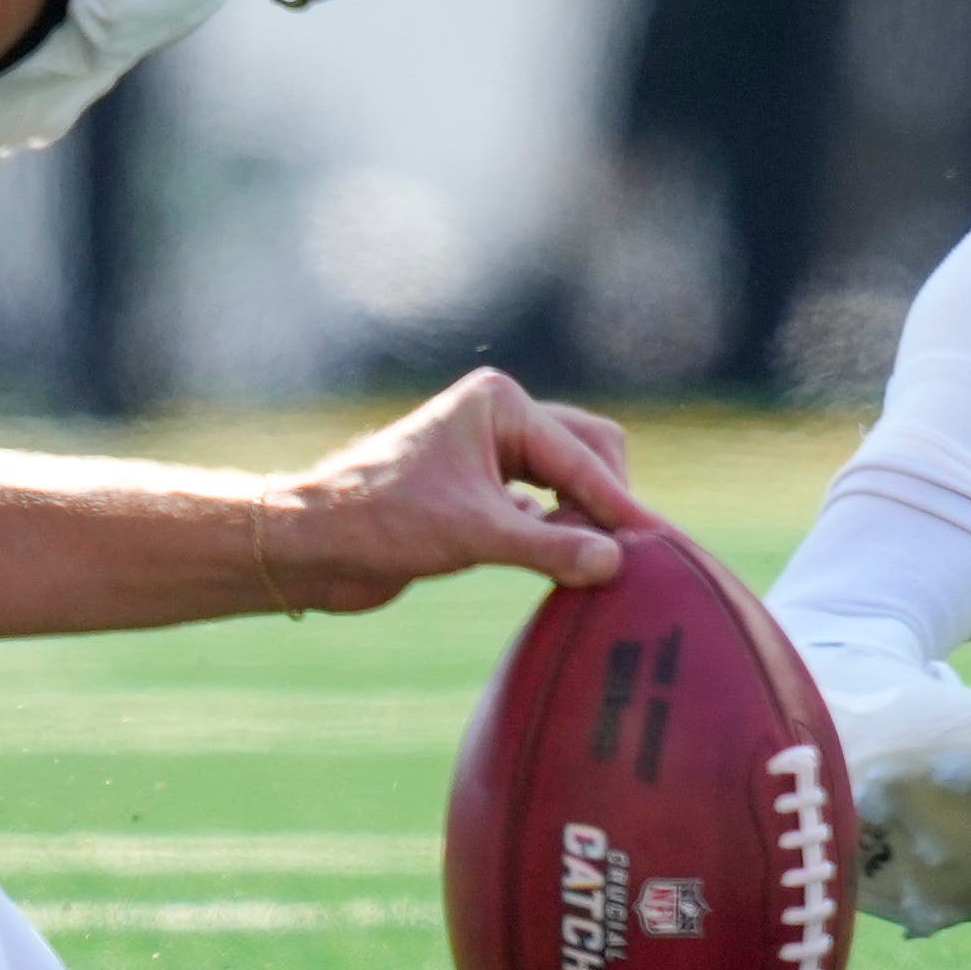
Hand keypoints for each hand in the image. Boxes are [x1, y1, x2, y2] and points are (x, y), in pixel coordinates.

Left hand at [267, 366, 636, 616]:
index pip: (583, 455)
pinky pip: (543, 508)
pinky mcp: (480, 495)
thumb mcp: (473, 534)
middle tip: (629, 556)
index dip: (620, 503)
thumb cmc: (380, 522)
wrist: (311, 546)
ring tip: (603, 565)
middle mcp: (501, 420)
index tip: (660, 545)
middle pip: (588, 453)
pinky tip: (563, 564)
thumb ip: (549, 547)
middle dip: (607, 500)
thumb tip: (615, 562)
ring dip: (584, 518)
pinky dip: (559, 532)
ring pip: (567, 481)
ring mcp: (490, 457)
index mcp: (501, 404)